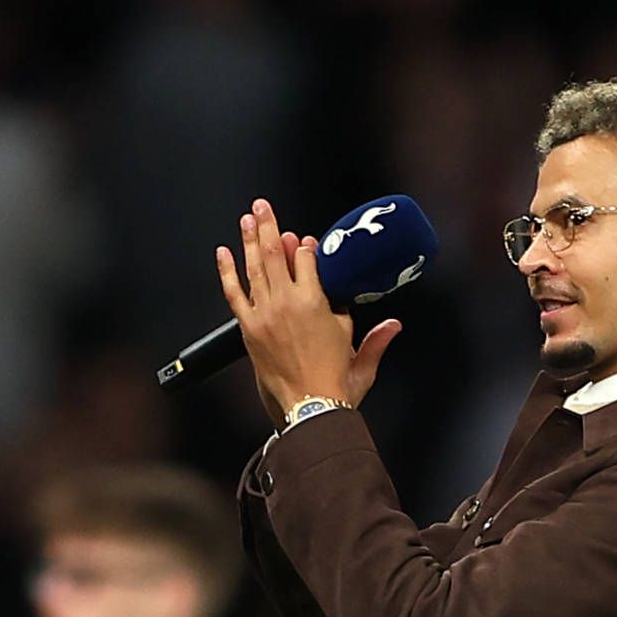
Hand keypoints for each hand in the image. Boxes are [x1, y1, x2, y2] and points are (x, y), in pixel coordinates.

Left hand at [218, 201, 401, 426]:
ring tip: (247, 219)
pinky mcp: (249, 328)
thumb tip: (393, 324)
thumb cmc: (335, 386)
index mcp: (315, 302)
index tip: (304, 242)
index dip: (306, 248)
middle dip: (269, 226)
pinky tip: (224, 253)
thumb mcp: (362, 359)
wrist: (310, 409)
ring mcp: (265, 313)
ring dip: (250, 240)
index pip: (307, 260)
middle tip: (263, 207)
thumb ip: (376, 338)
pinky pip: (234, 292)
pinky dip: (228, 271)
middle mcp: (287, 302)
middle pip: (276, 253)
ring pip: (255, 267)